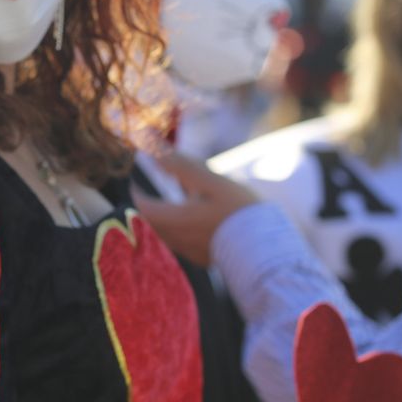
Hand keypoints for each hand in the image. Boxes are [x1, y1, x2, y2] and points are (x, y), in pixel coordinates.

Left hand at [133, 153, 260, 268]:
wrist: (265, 248)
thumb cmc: (237, 211)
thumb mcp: (208, 181)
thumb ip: (178, 164)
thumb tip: (151, 143)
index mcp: (172, 220)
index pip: (141, 205)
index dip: (136, 191)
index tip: (138, 179)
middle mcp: (175, 239)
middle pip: (151, 220)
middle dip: (152, 202)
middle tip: (161, 187)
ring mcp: (188, 252)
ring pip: (166, 231)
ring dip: (168, 215)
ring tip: (185, 199)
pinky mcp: (201, 258)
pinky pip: (183, 241)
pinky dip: (183, 227)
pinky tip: (202, 218)